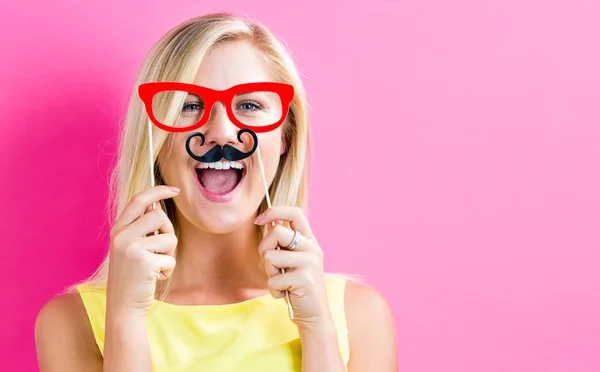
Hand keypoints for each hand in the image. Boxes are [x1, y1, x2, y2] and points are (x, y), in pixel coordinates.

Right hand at [106, 185, 179, 315]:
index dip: (158, 191)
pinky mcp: (144, 262)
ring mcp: (131, 248)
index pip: (138, 200)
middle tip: (161, 250)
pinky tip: (154, 278)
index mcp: (118, 230)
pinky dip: (168, 270)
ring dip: (169, 254)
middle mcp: (122, 236)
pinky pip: (170, 259)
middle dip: (168, 232)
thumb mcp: (131, 248)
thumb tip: (156, 206)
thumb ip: (140, 228)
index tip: (174, 189)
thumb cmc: (132, 277)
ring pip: (169, 238)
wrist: (123, 306)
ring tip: (155, 266)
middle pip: (159, 216)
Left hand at [254, 206, 333, 329]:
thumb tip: (268, 222)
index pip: (295, 212)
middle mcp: (312, 247)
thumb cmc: (298, 287)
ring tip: (282, 282)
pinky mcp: (305, 278)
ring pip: (270, 256)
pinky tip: (286, 294)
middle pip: (276, 232)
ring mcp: (310, 262)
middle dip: (264, 249)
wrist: (315, 315)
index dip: (274, 211)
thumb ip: (283, 244)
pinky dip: (274, 290)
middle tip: (272, 267)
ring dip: (269, 273)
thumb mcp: (292, 261)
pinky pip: (273, 279)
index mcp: (309, 240)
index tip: (258, 220)